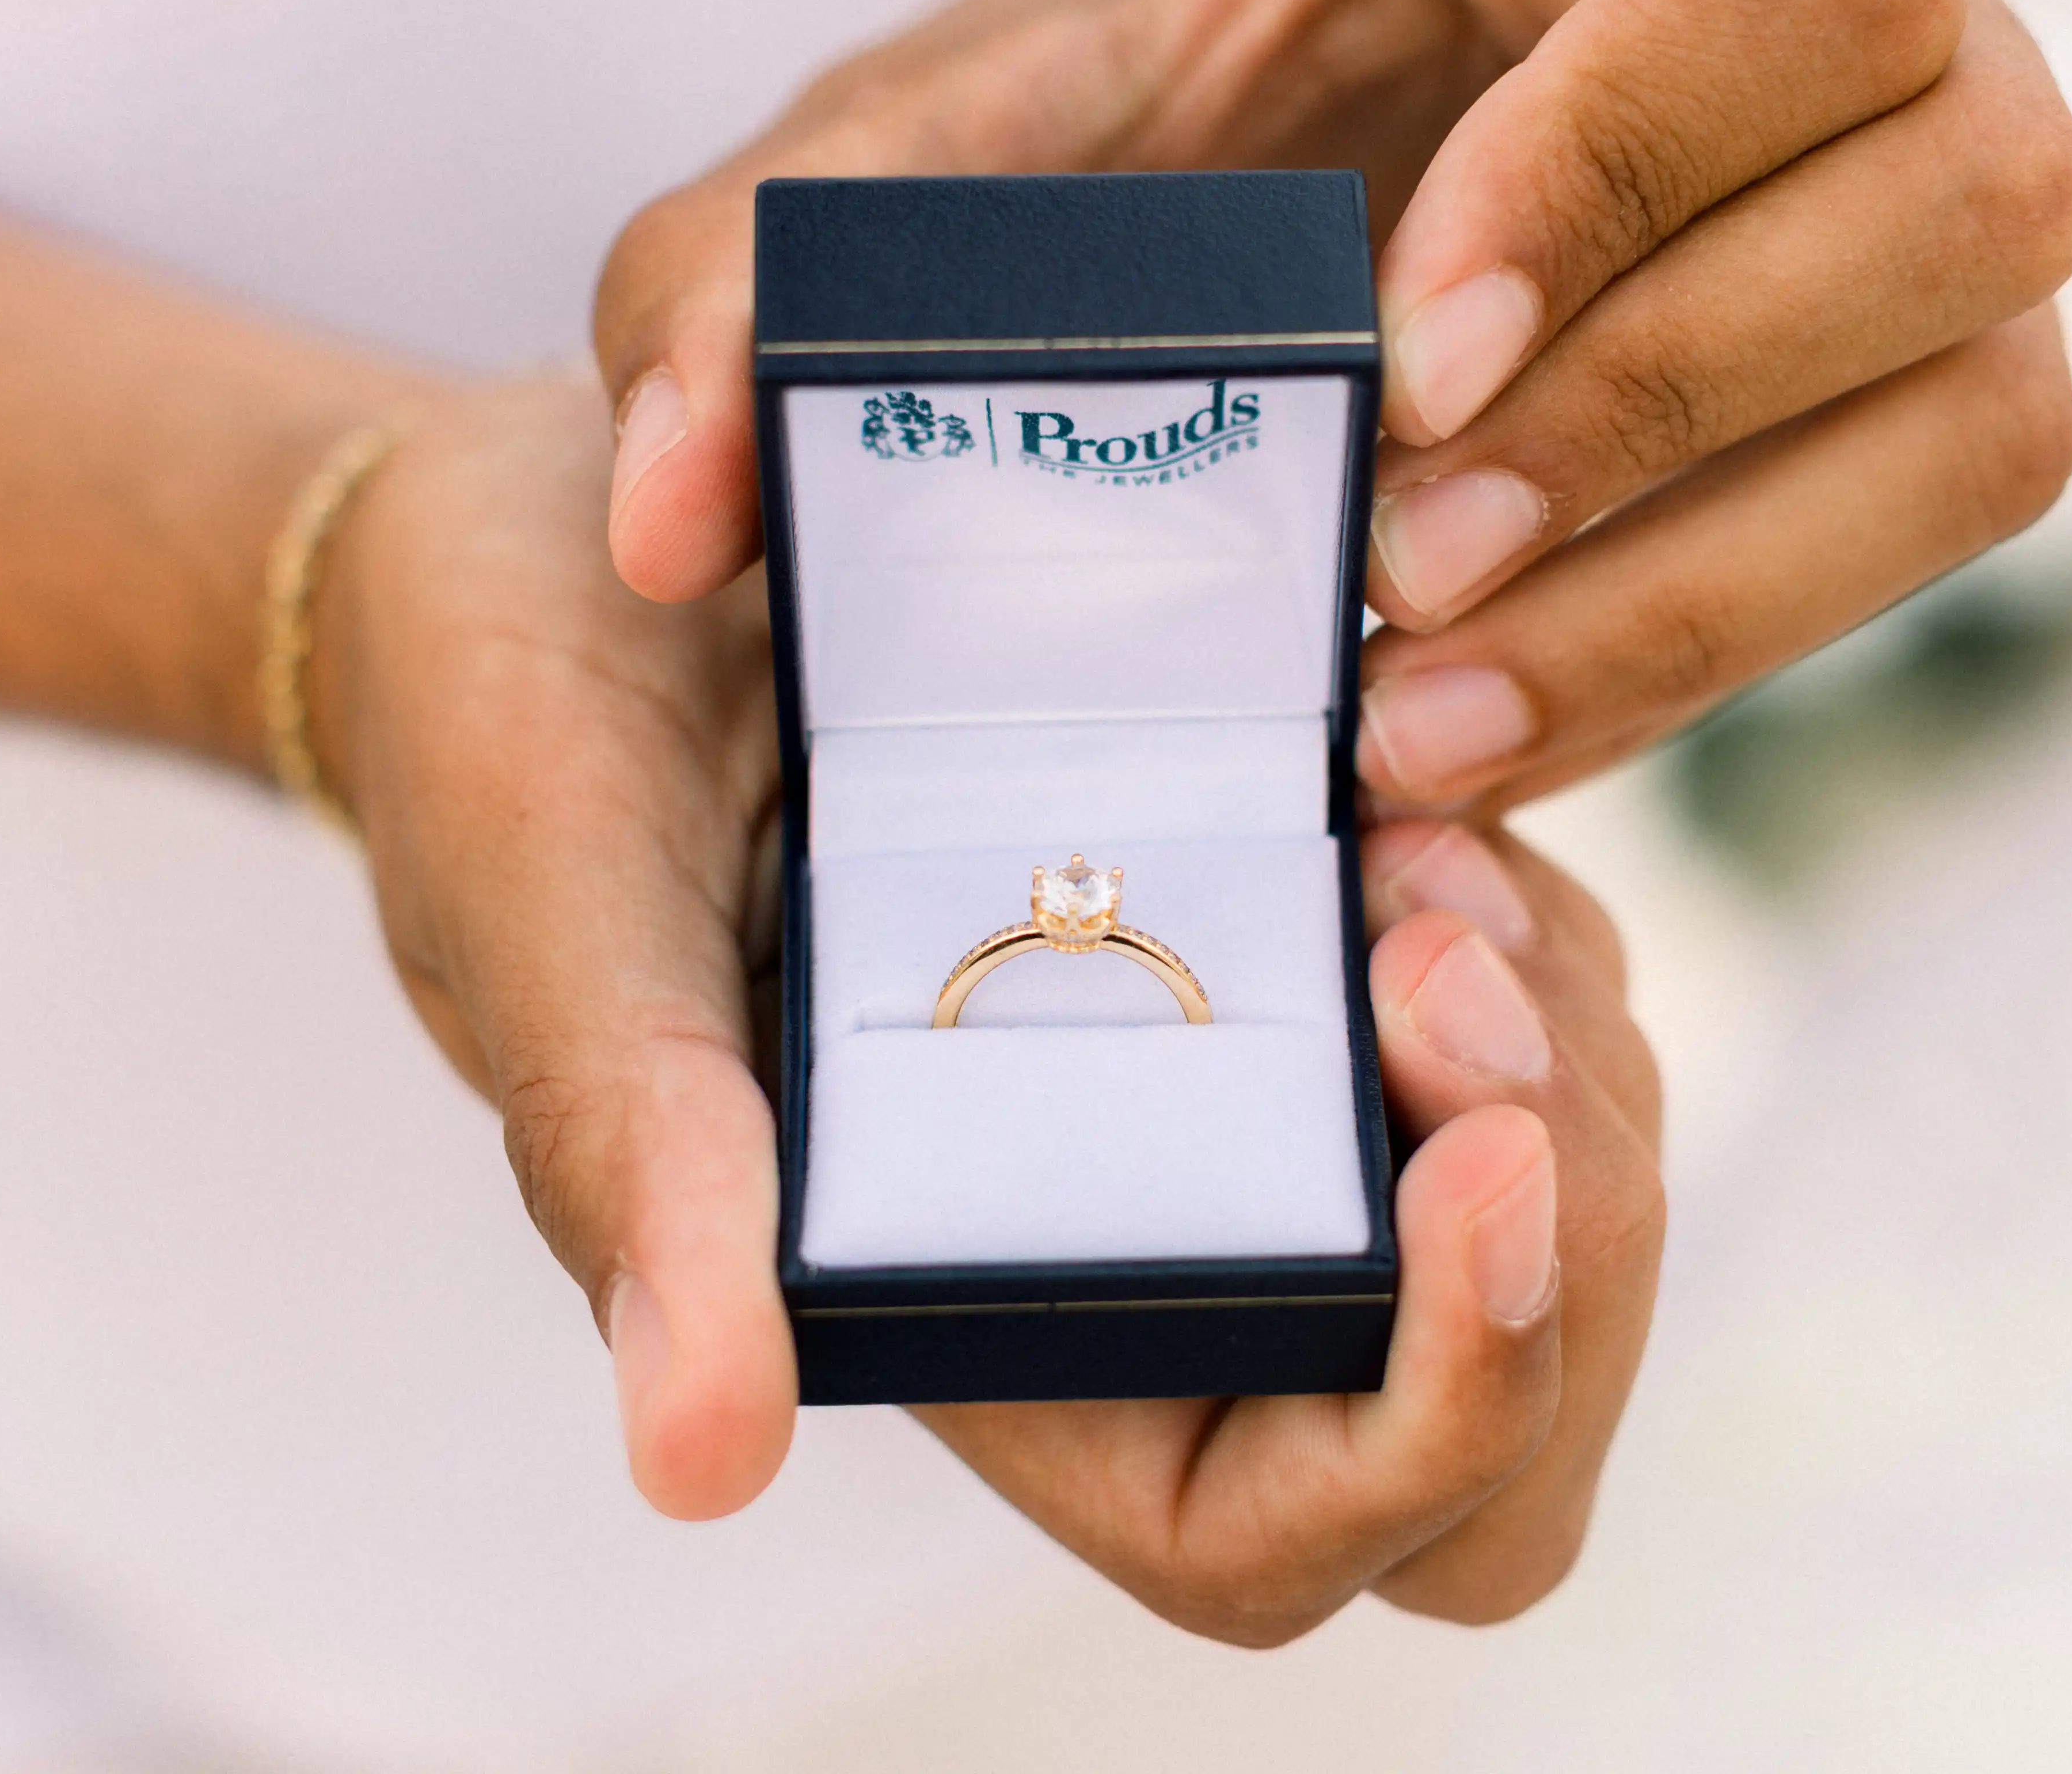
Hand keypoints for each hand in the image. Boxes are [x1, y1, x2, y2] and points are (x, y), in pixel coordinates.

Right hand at [309, 385, 1664, 1638]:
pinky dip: (1523, 908)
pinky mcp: (1278, 929)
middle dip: (1553, 1201)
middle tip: (1439, 949)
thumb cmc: (518, 739)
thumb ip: (631, 1159)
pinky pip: (1523, 991)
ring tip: (1412, 844)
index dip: (1437, 1417)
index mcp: (954, 1297)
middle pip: (1487, 1383)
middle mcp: (1115, 1219)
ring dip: (1549, 1026)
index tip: (1480, 1162)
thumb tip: (701, 1458)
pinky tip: (1413, 782)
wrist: (551, 540)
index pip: (1269, 1530)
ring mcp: (1221, 1079)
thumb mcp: (556, 913)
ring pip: (1543, 1176)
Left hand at [594, 0, 2071, 812]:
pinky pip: (1949, 517)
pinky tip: (1516, 722)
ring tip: (1448, 706)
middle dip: (1680, 407)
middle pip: (1962, 180)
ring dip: (1739, 578)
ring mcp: (1939, 192)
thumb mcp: (935, 146)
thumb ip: (759, 278)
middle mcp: (1860, 11)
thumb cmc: (1148, 104)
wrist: (1312, 131)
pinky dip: (1752, 641)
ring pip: (1999, 387)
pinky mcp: (1936, 369)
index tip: (1410, 363)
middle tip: (1410, 571)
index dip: (1627, 172)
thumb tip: (668, 513)